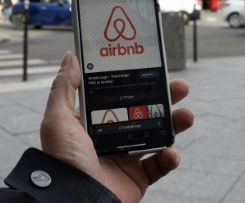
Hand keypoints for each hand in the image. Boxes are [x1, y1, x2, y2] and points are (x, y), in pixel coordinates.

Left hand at [40, 51, 194, 202]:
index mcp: (92, 121)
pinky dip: (170, 159)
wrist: (75, 201)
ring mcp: (125, 158)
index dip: (136, 81)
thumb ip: (64, 87)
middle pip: (143, 112)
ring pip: (157, 135)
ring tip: (186, 116)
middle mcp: (110, 137)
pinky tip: (170, 153)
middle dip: (164, 98)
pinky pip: (159, 166)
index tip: (152, 67)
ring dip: (175, 124)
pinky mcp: (136, 178)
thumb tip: (71, 56)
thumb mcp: (57, 120)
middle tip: (180, 87)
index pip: (118, 95)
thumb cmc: (63, 161)